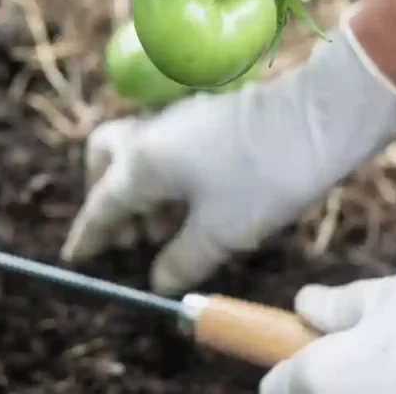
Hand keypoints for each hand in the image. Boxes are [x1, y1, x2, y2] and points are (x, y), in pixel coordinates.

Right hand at [60, 8, 395, 294]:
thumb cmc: (267, 178)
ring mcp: (174, 119)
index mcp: (143, 163)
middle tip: (133, 234)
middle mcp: (149, 135)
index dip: (88, 236)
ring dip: (139, 188)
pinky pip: (163, 145)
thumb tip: (159, 280)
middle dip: (105, 196)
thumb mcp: (221, 234)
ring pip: (134, 151)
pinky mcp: (201, 114)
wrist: (320, 119)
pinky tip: (195, 200)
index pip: (101, 206)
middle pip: (103, 161)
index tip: (75, 257)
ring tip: (171, 225)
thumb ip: (181, 261)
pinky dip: (164, 174)